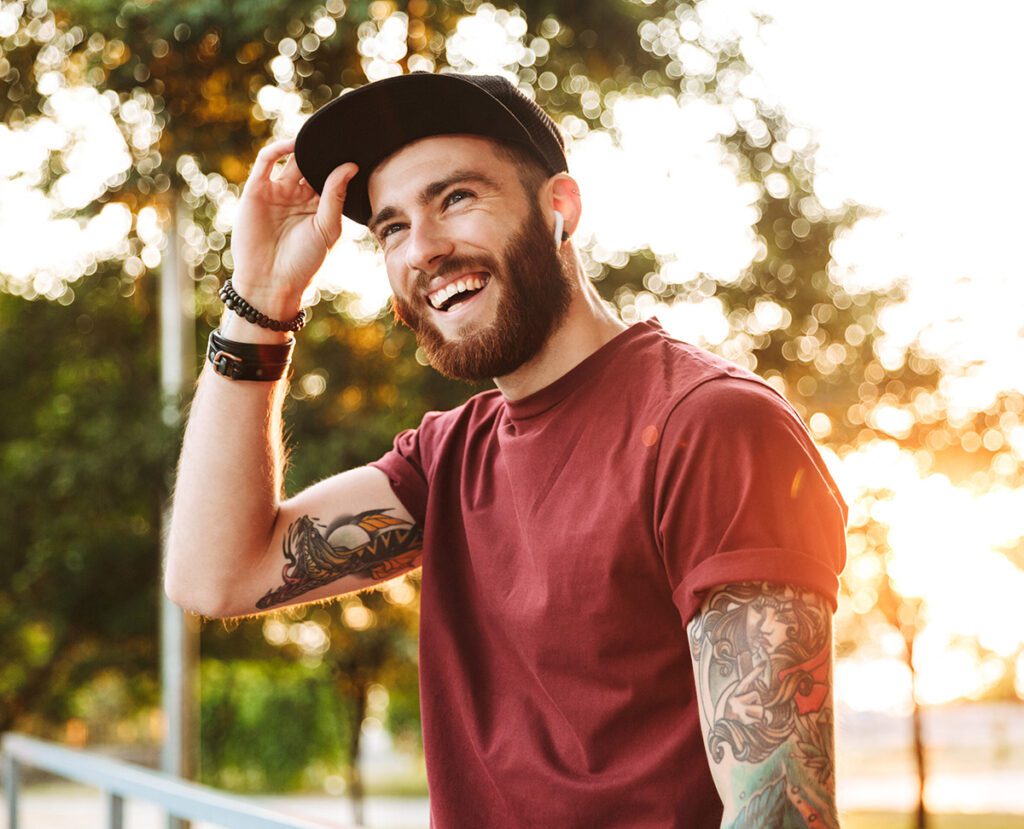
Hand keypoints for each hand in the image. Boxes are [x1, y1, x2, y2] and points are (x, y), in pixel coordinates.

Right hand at [229, 138, 357, 316]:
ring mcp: (276, 192)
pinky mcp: (256, 190)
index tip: (356, 148)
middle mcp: (296, 196)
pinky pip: (266, 161)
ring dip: (303, 146)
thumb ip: (335, 196)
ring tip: (318, 134)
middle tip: (339, 133)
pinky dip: (279, 148)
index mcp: (316, 206)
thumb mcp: (327, 228)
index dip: (339, 163)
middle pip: (311, 164)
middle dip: (323, 150)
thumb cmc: (303, 262)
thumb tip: (350, 166)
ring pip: (291, 159)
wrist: (271, 281)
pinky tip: (295, 144)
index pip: (329, 176)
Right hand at [720, 665, 765, 724]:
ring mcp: (738, 711)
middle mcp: (733, 700)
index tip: (763, 663)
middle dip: (757, 705)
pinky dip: (758, 724)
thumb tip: (768, 713)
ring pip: (760, 709)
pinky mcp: (742, 721)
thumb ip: (750, 700)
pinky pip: (760, 720)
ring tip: (747, 720)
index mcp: (733, 694)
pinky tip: (748, 727)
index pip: (745, 680)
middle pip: (756, 696)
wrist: (724, 732)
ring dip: (758, 716)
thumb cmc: (735, 717)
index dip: (754, 671)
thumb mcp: (738, 705)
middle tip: (747, 713)